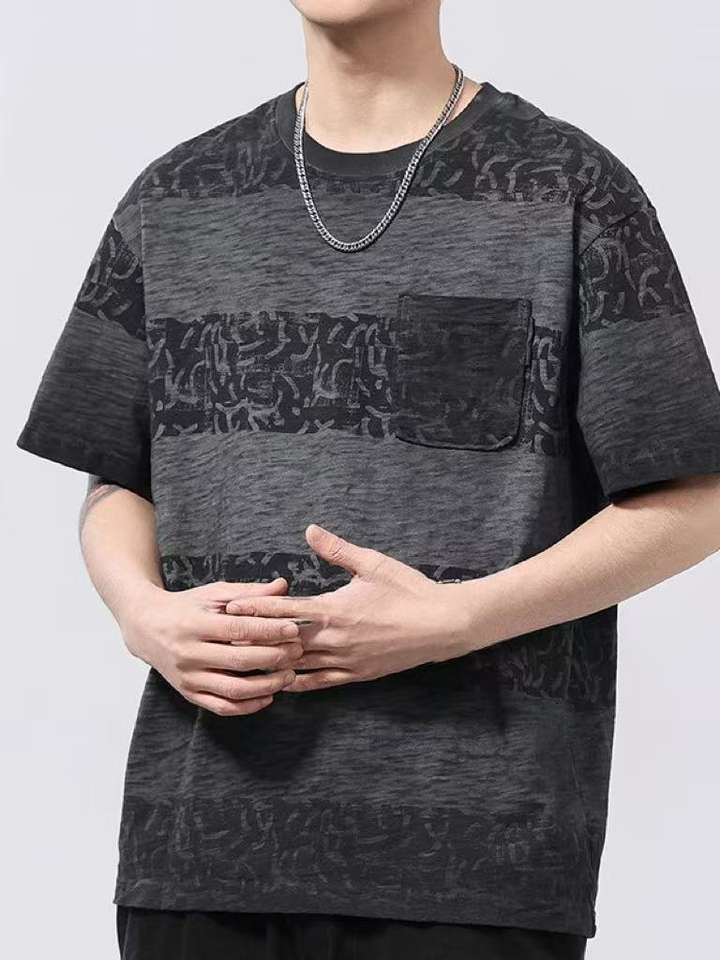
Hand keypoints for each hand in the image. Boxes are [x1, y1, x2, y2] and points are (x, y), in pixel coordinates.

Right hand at [120, 578, 302, 715]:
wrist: (145, 627)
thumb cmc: (185, 607)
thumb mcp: (213, 594)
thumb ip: (248, 593)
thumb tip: (282, 586)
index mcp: (194, 625)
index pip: (237, 630)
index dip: (268, 631)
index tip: (293, 629)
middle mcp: (188, 654)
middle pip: (239, 661)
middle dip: (274, 657)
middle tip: (298, 651)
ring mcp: (187, 677)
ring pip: (233, 690)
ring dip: (266, 686)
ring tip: (289, 675)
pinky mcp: (188, 694)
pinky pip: (221, 706)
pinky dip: (248, 706)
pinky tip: (268, 696)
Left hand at [225, 525, 475, 691]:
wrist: (442, 625)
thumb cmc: (409, 590)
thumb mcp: (373, 563)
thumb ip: (337, 549)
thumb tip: (309, 530)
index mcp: (335, 610)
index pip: (285, 611)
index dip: (255, 610)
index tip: (230, 608)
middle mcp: (335, 639)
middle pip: (284, 642)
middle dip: (255, 639)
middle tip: (226, 639)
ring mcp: (346, 661)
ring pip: (299, 666)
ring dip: (273, 663)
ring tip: (245, 663)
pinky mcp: (358, 674)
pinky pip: (321, 683)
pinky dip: (300, 683)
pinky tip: (283, 682)